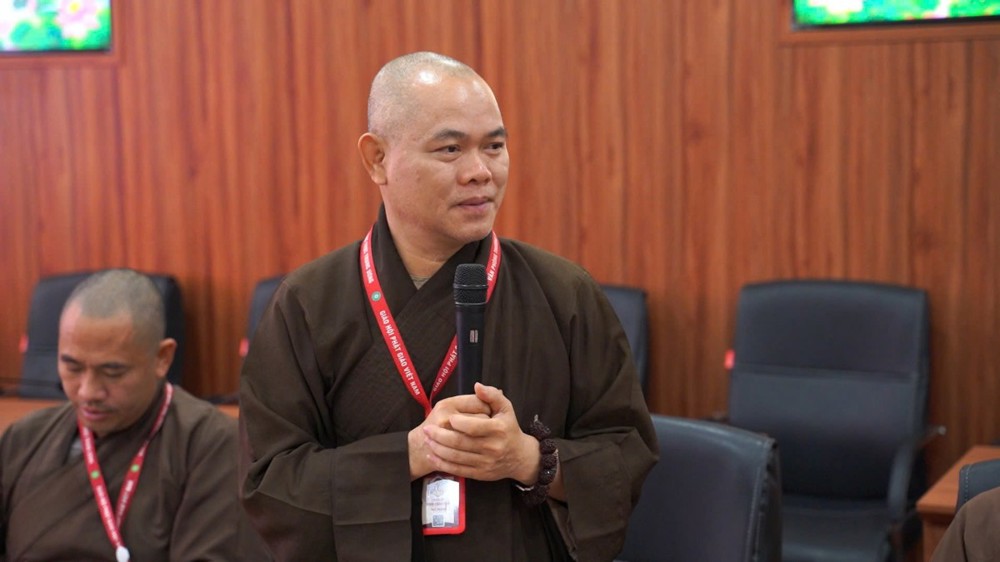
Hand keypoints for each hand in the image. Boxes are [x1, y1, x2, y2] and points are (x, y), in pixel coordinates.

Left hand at [418, 383, 540, 483]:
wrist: (519, 457)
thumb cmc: (509, 428)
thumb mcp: (506, 408)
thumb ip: (491, 395)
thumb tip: (477, 385)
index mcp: (498, 429)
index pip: (474, 426)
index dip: (458, 422)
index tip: (448, 417)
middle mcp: (492, 447)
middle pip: (461, 442)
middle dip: (440, 436)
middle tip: (427, 429)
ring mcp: (486, 462)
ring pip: (456, 457)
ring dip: (438, 449)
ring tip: (427, 440)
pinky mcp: (480, 474)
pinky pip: (458, 469)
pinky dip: (442, 463)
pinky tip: (432, 456)